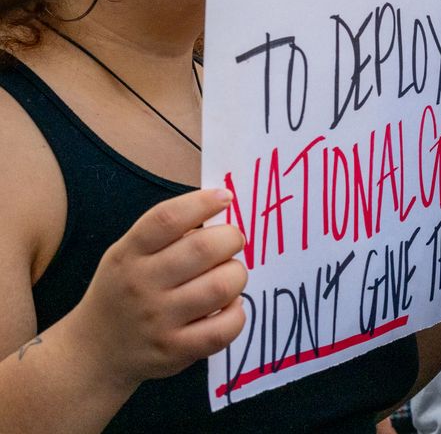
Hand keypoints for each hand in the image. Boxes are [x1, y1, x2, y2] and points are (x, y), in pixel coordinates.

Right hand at [70, 188, 246, 384]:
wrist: (92, 353)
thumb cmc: (123, 292)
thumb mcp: (127, 256)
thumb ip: (166, 234)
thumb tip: (221, 207)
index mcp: (128, 254)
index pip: (167, 219)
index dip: (202, 203)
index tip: (225, 198)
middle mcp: (140, 285)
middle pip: (204, 249)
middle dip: (232, 239)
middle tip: (232, 243)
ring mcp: (157, 320)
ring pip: (222, 286)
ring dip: (237, 275)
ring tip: (228, 277)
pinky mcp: (174, 350)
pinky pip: (225, 327)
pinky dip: (237, 313)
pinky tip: (227, 308)